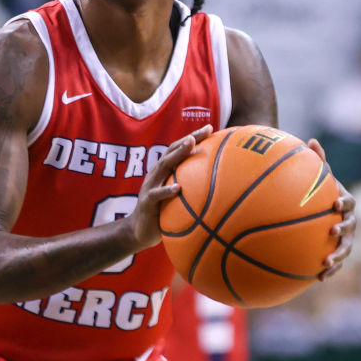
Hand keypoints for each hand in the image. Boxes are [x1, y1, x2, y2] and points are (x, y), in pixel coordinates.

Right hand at [128, 124, 213, 249]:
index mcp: (165, 171)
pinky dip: (167, 191)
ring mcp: (150, 186)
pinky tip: (178, 188)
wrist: (139, 231)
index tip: (210, 128)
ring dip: (177, 154)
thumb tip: (221, 188)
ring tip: (191, 145)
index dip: (193, 137)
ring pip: (163, 166)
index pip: (178, 149)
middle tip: (205, 131)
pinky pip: (157, 195)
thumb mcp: (177, 199)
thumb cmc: (163, 214)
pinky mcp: (147, 202)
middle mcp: (157, 174)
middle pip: (172, 151)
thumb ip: (191, 190)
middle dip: (189, 138)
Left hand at [307, 138, 355, 279]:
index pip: (348, 202)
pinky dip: (330, 270)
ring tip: (326, 263)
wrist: (322, 209)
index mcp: (345, 202)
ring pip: (345, 249)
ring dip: (338, 256)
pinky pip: (336, 262)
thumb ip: (317, 160)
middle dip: (343, 231)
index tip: (335, 203)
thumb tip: (312, 140)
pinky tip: (318, 278)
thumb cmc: (319, 191)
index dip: (344, 202)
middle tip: (332, 232)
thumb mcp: (318, 176)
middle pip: (351, 227)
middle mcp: (349, 221)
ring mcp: (345, 238)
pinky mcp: (337, 250)